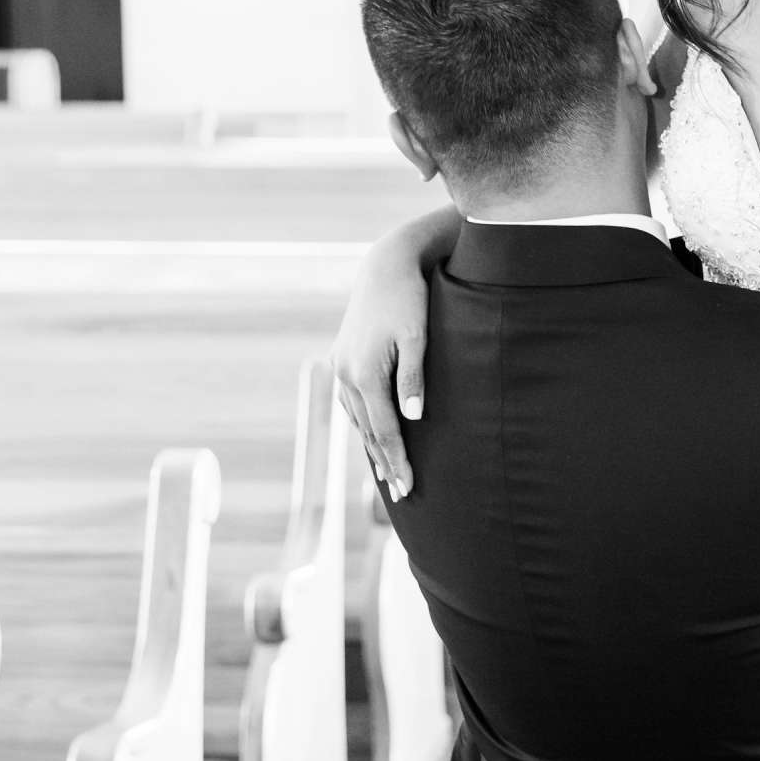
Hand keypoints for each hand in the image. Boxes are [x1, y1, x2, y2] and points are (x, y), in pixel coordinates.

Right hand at [330, 243, 429, 499]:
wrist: (385, 265)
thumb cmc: (410, 299)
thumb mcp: (418, 337)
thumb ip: (414, 378)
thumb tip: (412, 419)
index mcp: (364, 374)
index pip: (385, 430)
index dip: (398, 461)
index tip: (409, 488)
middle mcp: (346, 375)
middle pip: (368, 431)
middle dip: (385, 464)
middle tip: (402, 495)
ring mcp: (340, 367)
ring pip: (357, 419)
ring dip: (372, 448)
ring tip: (387, 476)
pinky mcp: (342, 358)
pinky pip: (352, 402)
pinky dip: (364, 424)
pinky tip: (373, 436)